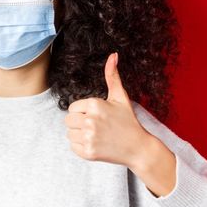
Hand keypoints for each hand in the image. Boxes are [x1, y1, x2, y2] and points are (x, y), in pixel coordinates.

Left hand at [64, 52, 153, 167]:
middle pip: (68, 120)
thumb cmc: (128, 121)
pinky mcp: (87, 152)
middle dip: (79, 123)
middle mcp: (90, 120)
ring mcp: (89, 137)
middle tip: (97, 127)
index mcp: (95, 104)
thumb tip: (113, 55)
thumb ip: (112, 76)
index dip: (83, 112)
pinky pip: (72, 146)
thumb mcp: (120, 97)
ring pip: (69, 133)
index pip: (72, 108)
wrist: (138, 148)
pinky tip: (96, 144)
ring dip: (80, 135)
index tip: (97, 117)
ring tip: (97, 135)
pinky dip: (81, 146)